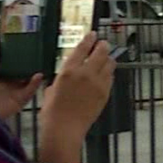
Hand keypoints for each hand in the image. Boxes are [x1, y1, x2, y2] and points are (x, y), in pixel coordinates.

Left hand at [0, 40, 42, 119]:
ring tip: (39, 63)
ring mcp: (11, 92)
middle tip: (33, 54)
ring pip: (25, 81)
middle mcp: (1, 84)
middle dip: (24, 64)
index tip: (19, 47)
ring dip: (32, 73)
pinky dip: (35, 83)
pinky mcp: (19, 100)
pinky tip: (38, 75)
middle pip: (16, 72)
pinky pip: (30, 91)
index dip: (11, 57)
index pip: (3, 64)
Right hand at [39, 33, 114, 162]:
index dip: (89, 39)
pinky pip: (111, 78)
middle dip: (103, 45)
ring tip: (106, 57)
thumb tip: (67, 75)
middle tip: (103, 43)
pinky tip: (105, 74)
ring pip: (109, 64)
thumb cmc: (52, 111)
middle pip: (101, 52)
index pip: (82, 48)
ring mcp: (98, 83)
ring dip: (108, 58)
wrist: (65, 128)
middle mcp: (86, 73)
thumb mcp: (51, 89)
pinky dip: (109, 73)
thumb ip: (61, 78)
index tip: (93, 34)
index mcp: (69, 70)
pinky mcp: (106, 93)